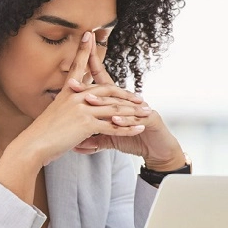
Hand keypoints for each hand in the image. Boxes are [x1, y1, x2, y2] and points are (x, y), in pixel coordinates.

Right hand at [14, 31, 150, 166]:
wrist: (33, 145)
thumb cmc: (42, 132)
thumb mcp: (54, 112)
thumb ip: (66, 105)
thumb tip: (70, 102)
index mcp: (68, 92)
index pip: (78, 66)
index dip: (84, 50)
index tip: (89, 34)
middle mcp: (76, 96)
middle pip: (107, 90)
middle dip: (126, 95)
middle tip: (140, 98)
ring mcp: (82, 109)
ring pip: (114, 108)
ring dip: (133, 112)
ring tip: (146, 113)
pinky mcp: (86, 124)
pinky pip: (113, 125)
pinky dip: (128, 128)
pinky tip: (140, 128)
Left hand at [70, 36, 185, 170]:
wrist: (158, 152)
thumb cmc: (135, 141)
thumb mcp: (111, 139)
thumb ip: (94, 140)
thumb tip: (75, 145)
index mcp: (118, 104)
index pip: (101, 87)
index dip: (87, 80)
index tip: (68, 76)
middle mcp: (128, 102)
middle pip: (107, 91)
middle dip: (90, 86)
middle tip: (72, 84)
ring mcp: (140, 109)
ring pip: (119, 104)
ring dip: (103, 102)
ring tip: (88, 100)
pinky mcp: (151, 119)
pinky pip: (136, 118)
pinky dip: (124, 121)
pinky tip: (114, 120)